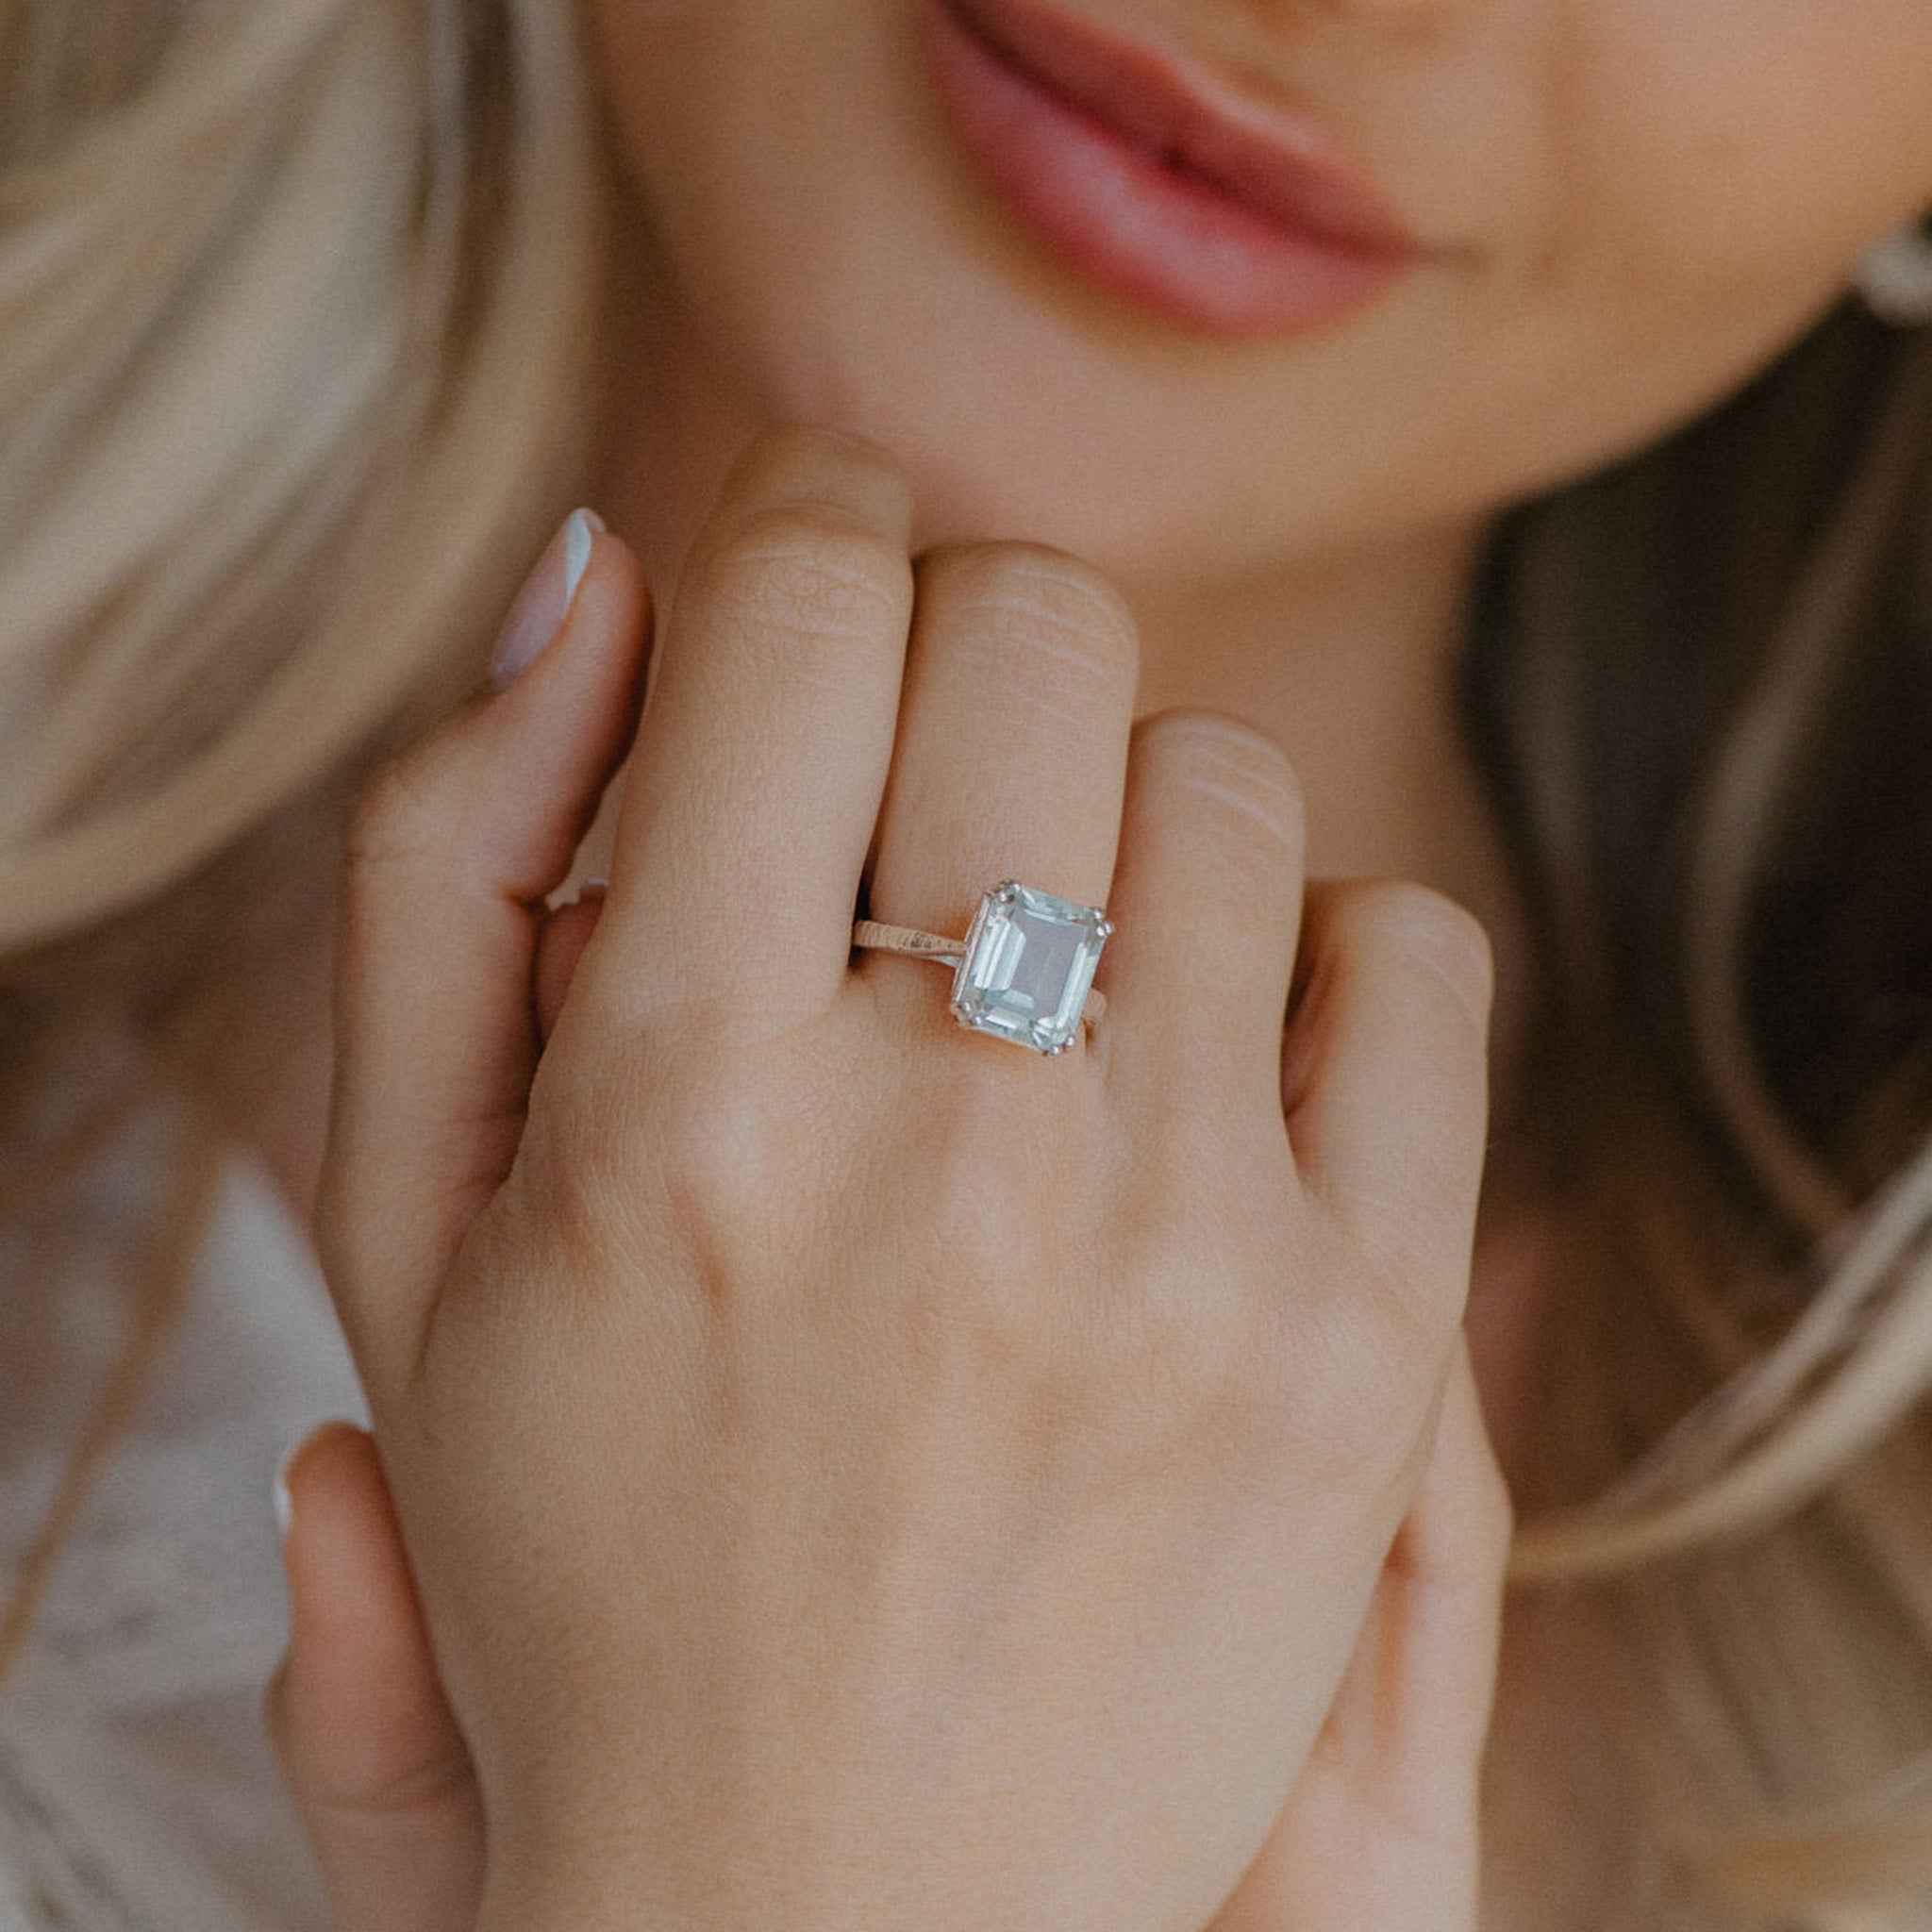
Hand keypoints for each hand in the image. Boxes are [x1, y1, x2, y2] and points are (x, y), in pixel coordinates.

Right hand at [312, 423, 1493, 1930]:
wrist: (832, 1909)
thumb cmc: (590, 1552)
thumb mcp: (409, 1229)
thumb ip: (449, 864)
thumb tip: (596, 566)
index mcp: (677, 1095)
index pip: (800, 601)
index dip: (807, 516)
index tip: (817, 561)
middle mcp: (948, 1145)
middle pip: (1037, 631)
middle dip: (958, 649)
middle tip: (919, 780)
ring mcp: (1186, 1242)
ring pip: (1222, 776)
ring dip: (1116, 819)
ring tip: (1044, 966)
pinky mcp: (1365, 1339)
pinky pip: (1411, 949)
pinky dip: (1309, 947)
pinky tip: (1202, 1055)